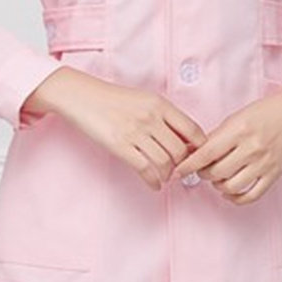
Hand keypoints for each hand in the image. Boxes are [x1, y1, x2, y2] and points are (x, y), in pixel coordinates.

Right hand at [23, 67, 207, 191]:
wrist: (82, 96)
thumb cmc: (114, 99)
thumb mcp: (144, 99)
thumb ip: (164, 115)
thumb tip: (184, 139)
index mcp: (160, 104)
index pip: (193, 129)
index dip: (199, 148)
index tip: (196, 157)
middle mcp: (151, 117)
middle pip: (181, 150)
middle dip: (183, 165)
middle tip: (180, 171)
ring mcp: (135, 131)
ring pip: (165, 162)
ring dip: (168, 175)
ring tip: (166, 177)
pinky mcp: (120, 145)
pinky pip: (145, 169)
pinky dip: (154, 181)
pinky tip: (155, 185)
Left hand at [170, 83, 281, 204]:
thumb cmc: (265, 112)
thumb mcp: (236, 117)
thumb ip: (217, 136)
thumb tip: (194, 153)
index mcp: (239, 130)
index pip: (207, 153)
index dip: (189, 165)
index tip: (179, 170)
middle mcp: (252, 148)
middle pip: (217, 172)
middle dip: (204, 174)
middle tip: (201, 169)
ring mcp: (264, 163)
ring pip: (231, 187)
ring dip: (218, 186)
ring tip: (217, 178)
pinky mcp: (274, 174)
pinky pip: (251, 195)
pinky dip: (236, 198)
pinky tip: (230, 191)